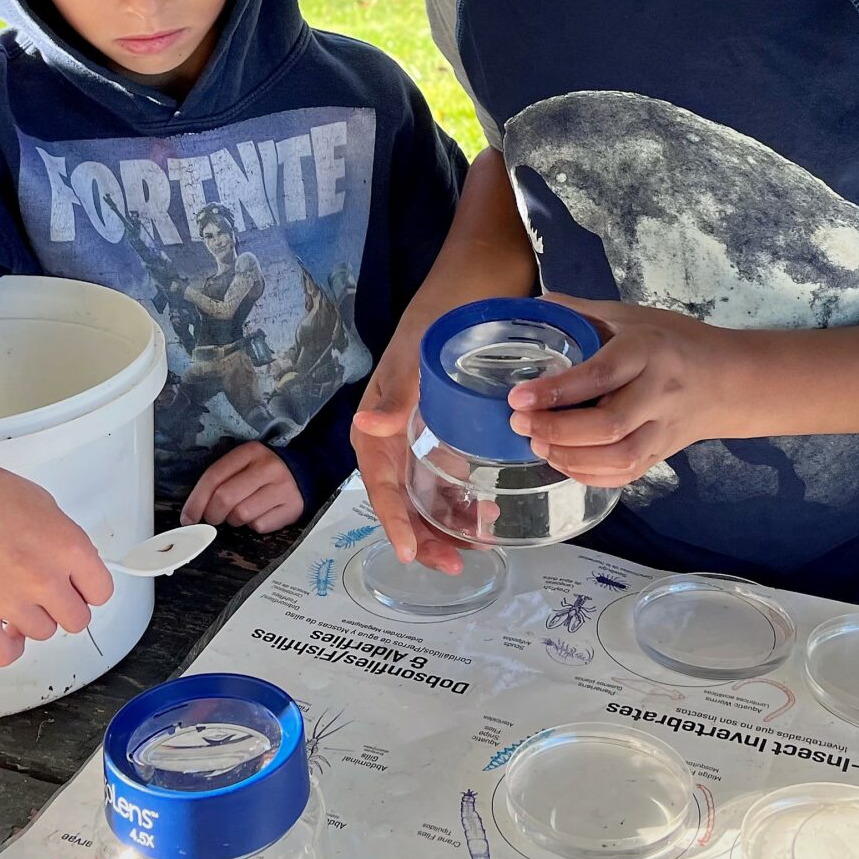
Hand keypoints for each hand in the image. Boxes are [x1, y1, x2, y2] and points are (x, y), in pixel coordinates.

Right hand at [0, 462, 113, 666]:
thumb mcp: (46, 506)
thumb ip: (67, 543)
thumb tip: (78, 568)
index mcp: (67, 547)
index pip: (101, 592)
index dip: (89, 588)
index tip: (80, 586)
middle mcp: (43, 579)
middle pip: (77, 620)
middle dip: (65, 606)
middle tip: (49, 593)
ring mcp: (10, 602)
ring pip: (43, 634)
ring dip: (33, 619)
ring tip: (17, 596)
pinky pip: (5, 654)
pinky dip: (8, 646)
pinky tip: (5, 628)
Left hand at [183, 442, 303, 532]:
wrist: (304, 474)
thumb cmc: (262, 473)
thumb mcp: (242, 465)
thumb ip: (219, 481)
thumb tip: (192, 513)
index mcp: (250, 452)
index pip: (214, 476)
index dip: (196, 500)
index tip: (187, 518)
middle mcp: (268, 467)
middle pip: (225, 498)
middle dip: (212, 514)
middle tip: (213, 518)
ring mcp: (283, 487)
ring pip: (242, 515)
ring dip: (234, 520)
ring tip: (241, 513)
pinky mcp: (293, 507)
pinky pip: (260, 526)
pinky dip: (254, 526)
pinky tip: (260, 515)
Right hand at [351, 313, 470, 573]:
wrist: (464, 296)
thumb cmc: (430, 324)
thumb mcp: (411, 358)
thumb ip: (394, 396)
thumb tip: (367, 427)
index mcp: (375, 428)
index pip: (380, 485)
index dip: (394, 521)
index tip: (410, 553)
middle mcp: (393, 443)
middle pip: (403, 502)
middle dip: (424, 536)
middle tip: (455, 563)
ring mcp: (419, 444)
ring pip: (425, 497)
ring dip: (446, 526)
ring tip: (478, 545)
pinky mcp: (444, 439)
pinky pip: (448, 480)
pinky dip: (465, 502)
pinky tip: (490, 515)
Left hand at [507, 294, 750, 486]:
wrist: (729, 379)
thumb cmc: (675, 341)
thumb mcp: (633, 316)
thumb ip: (583, 312)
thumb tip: (533, 306)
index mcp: (648, 351)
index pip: (600, 374)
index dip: (556, 390)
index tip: (518, 396)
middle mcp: (658, 393)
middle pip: (608, 425)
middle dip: (556, 429)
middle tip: (519, 423)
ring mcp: (664, 429)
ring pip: (619, 457)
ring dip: (570, 457)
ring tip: (537, 444)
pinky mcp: (662, 454)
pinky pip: (626, 474)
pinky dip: (590, 475)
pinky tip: (563, 461)